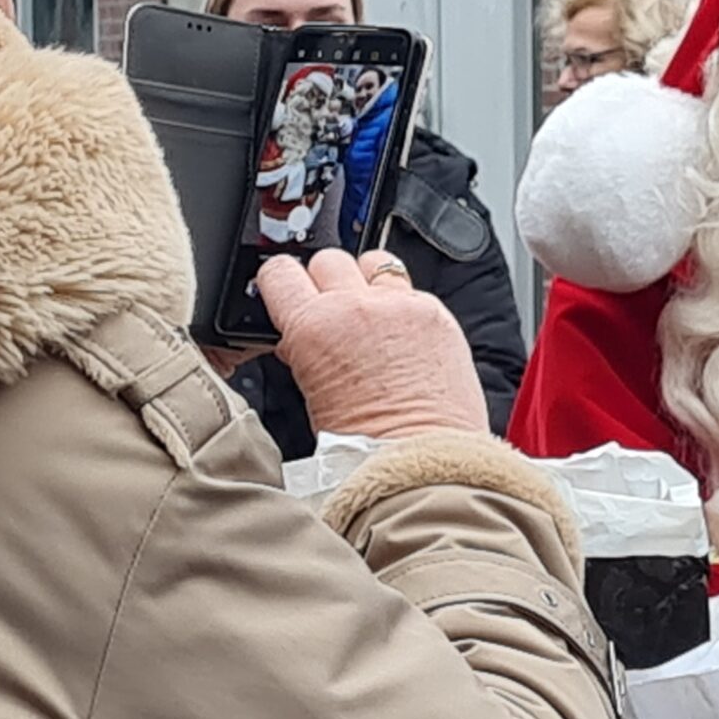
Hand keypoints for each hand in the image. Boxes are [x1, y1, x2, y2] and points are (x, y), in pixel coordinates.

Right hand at [256, 248, 488, 441]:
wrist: (420, 460)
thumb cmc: (365, 442)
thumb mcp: (310, 391)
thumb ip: (304, 347)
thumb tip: (301, 333)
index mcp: (313, 327)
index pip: (280, 272)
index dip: (281, 281)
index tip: (285, 289)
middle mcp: (358, 307)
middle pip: (329, 259)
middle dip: (325, 281)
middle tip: (332, 310)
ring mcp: (402, 306)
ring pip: (375, 262)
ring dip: (368, 281)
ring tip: (371, 315)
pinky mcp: (438, 315)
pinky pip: (413, 289)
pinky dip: (405, 305)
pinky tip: (404, 336)